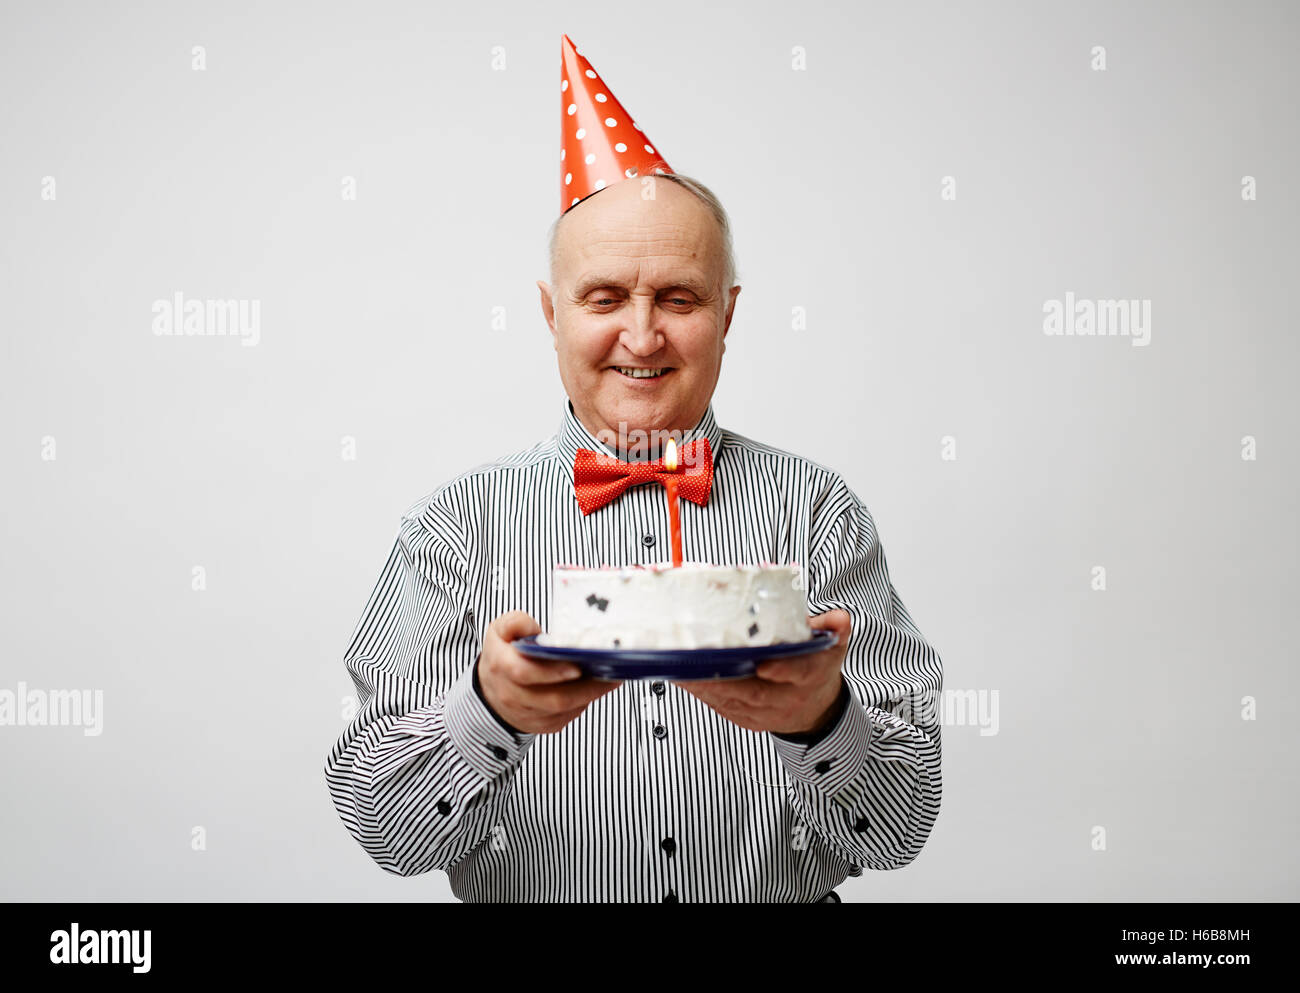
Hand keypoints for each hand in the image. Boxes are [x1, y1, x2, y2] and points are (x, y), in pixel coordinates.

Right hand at [477, 610, 622, 733]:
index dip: (551, 672)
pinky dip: (584, 701)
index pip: (524, 673)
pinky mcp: (542, 725)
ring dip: (590, 695)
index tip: (577, 666)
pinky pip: (568, 716)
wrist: (492, 690)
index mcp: (501, 667)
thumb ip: (514, 623)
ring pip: (564, 710)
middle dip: (585, 687)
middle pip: (552, 698)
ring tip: (610, 678)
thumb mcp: (500, 631)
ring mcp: (528, 714)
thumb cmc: (501, 655)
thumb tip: (530, 626)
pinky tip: (596, 687)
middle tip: (609, 673)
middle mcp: (512, 696)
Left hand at [673, 609, 850, 734]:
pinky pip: (723, 709)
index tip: (765, 664)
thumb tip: (838, 618)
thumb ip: (833, 628)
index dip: (782, 671)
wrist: (817, 707)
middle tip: (698, 662)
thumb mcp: (832, 645)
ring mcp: (766, 714)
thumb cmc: (818, 668)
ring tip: (681, 668)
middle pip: (755, 692)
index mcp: (810, 677)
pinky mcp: (748, 720)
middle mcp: (787, 699)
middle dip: (725, 680)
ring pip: (733, 703)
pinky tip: (685, 679)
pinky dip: (702, 694)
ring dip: (705, 686)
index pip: (799, 674)